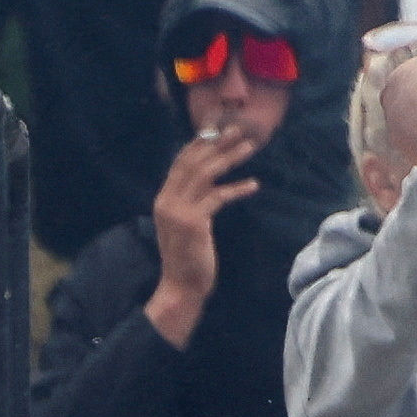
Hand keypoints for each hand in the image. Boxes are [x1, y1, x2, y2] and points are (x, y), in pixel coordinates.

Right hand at [143, 125, 260, 341]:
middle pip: (193, 162)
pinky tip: (253, 185)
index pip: (180, 163)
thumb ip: (189, 204)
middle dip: (217, 143)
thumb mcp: (183, 226)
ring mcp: (178, 210)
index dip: (199, 144)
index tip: (217, 130)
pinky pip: (218, 197)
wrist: (181, 287)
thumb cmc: (187, 259)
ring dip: (230, 158)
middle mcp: (167, 200)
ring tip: (250, 147)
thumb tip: (206, 185)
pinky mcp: (194, 222)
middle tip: (238, 129)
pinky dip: (237, 188)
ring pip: (206, 174)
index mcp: (163, 199)